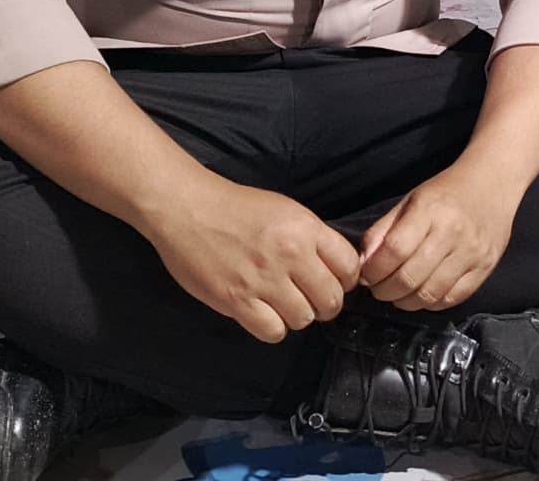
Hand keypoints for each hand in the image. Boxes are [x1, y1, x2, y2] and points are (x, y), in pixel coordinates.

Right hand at [141, 175, 361, 342]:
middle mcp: (290, 255)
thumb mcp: (287, 210)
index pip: (350, 267)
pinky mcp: (237, 301)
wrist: (188, 208)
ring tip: (282, 304)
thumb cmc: (235, 207)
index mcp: (306, 229)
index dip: (345, 280)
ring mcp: (264, 280)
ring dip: (296, 316)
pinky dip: (272, 328)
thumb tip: (335, 268)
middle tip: (309, 299)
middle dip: (325, 304)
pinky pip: (273, 332)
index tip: (333, 282)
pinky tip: (263, 313)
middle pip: (331, 299)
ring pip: (303, 319)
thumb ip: (313, 239)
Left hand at [359, 165, 521, 310]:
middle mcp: (453, 233)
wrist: (493, 184)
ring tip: (399, 293)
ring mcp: (472, 253)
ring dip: (405, 302)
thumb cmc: (446, 192)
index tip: (366, 274)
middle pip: (409, 278)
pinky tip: (423, 293)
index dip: (373, 270)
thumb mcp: (409, 201)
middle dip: (384, 291)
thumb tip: (362, 264)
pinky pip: (452, 299)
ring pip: (429, 295)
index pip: (394, 251)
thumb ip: (383, 231)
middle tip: (379, 288)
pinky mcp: (486, 268)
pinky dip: (431, 303)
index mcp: (430, 211)